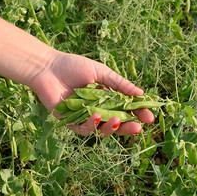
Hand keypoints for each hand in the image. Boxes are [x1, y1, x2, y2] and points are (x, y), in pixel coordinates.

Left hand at [29, 51, 154, 136]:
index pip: (126, 109)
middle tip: (138, 127)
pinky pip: (84, 128)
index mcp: (107, 97)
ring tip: (118, 120)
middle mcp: (98, 109)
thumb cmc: (73, 66)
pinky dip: (92, 124)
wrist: (47, 67)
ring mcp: (85, 117)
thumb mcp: (101, 72)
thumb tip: (141, 94)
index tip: (149, 117)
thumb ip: (120, 84)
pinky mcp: (71, 122)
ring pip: (102, 129)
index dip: (137, 114)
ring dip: (111, 127)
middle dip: (128, 126)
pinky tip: (97, 116)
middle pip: (116, 123)